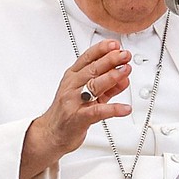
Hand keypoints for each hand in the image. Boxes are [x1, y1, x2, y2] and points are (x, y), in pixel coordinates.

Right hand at [19, 39, 131, 178]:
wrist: (51, 133)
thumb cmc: (68, 112)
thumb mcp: (86, 94)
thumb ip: (106, 86)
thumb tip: (124, 77)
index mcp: (72, 77)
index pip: (87, 58)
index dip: (101, 49)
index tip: (115, 44)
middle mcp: (72, 86)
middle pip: (92, 69)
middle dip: (110, 60)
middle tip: (124, 55)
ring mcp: (74, 101)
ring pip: (94, 86)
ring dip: (112, 77)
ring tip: (126, 71)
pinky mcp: (79, 118)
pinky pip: (98, 111)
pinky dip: (114, 109)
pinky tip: (125, 108)